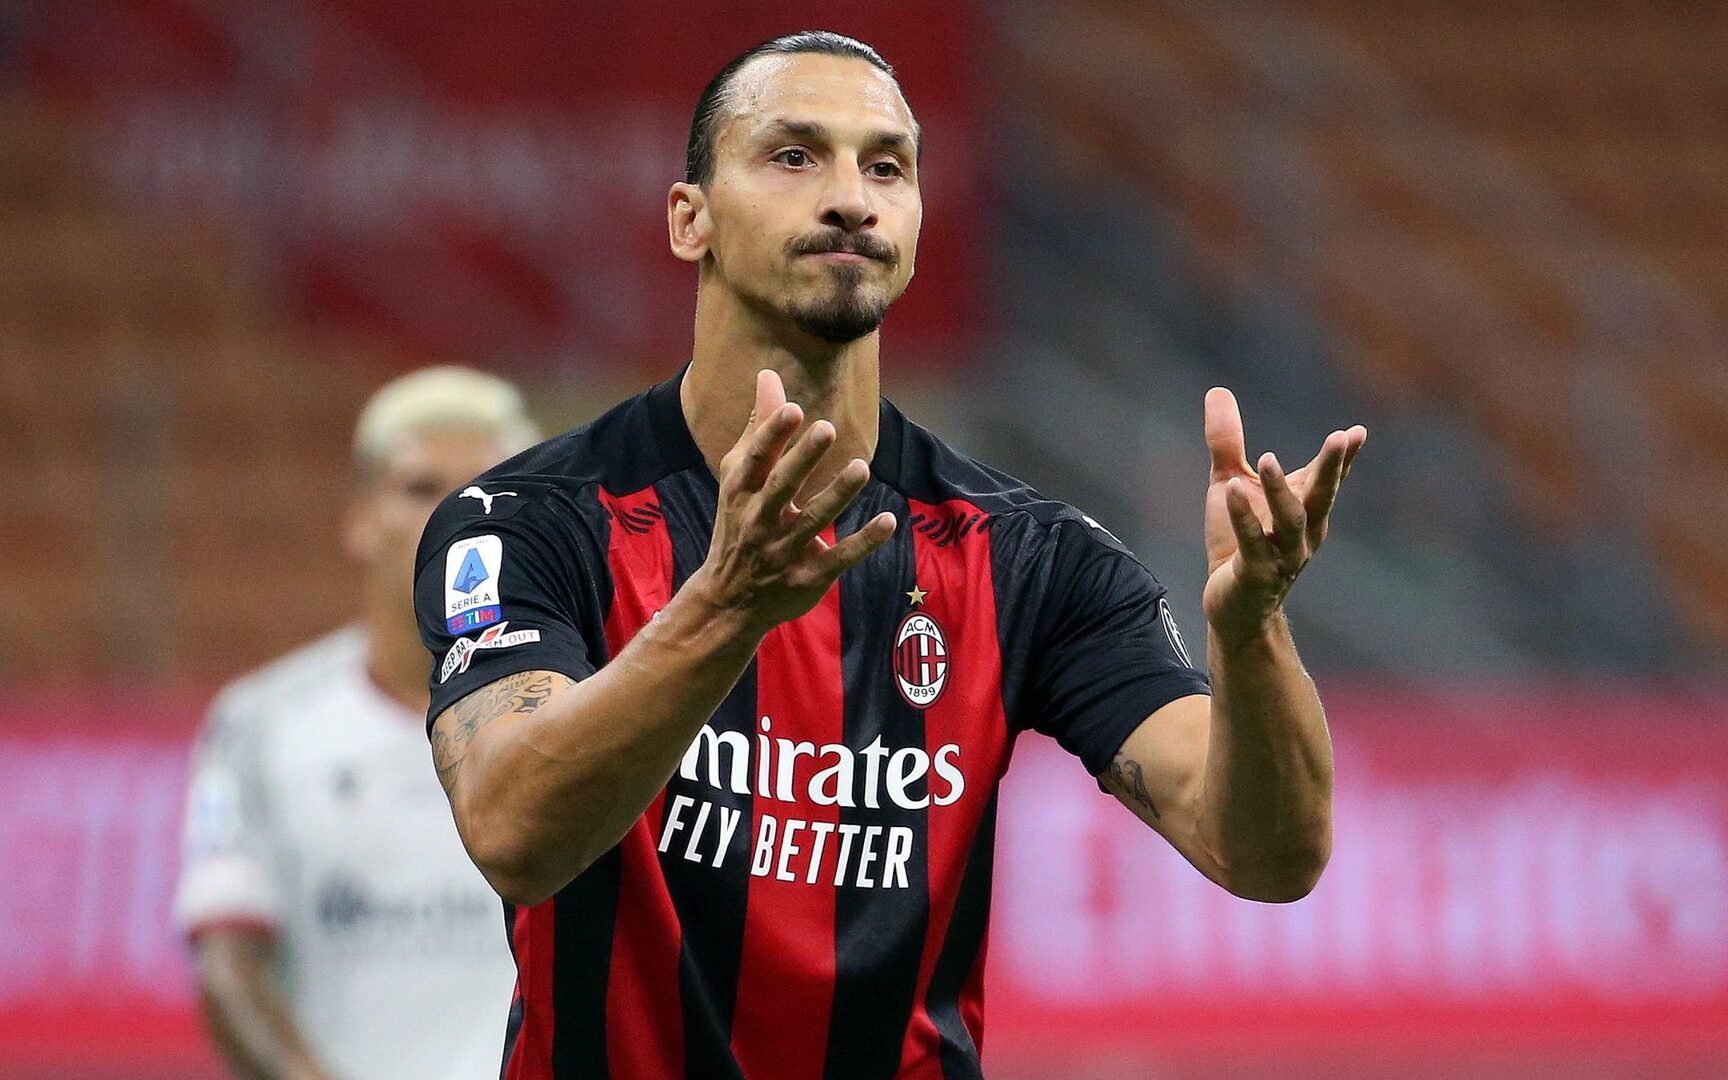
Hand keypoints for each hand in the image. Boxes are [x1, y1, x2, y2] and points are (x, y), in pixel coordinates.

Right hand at [689, 370, 896, 632]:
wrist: (730, 599)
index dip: (772, 434)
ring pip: (814, 520)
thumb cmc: (739, 524)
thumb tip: (767, 375)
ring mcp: (784, 551)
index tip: (793, 407)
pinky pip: (839, 557)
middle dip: (803, 459)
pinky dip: (864, 541)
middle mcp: (760, 520)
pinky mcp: (808, 577)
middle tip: (828, 427)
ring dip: (837, 494)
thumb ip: (759, 428)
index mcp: (742, 493)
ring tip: (861, 467)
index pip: (756, 460)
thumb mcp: (740, 479)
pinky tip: (889, 521)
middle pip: (782, 486)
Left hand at [1199, 387, 1364, 643]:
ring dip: (1280, 490)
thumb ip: (1227, 442)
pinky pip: (1253, 544)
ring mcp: (1282, 555)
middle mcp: (1303, 533)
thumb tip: (1217, 391)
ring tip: (1270, 458)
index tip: (1356, 432)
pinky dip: (1244, 518)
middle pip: (1322, 496)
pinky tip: (1232, 491)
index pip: (1327, 478)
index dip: (1343, 456)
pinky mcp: (1255, 574)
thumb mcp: (1230, 483)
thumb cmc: (1237, 543)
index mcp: (1304, 509)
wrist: (1233, 607)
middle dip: (1333, 467)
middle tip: (1341, 437)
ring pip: (1290, 521)